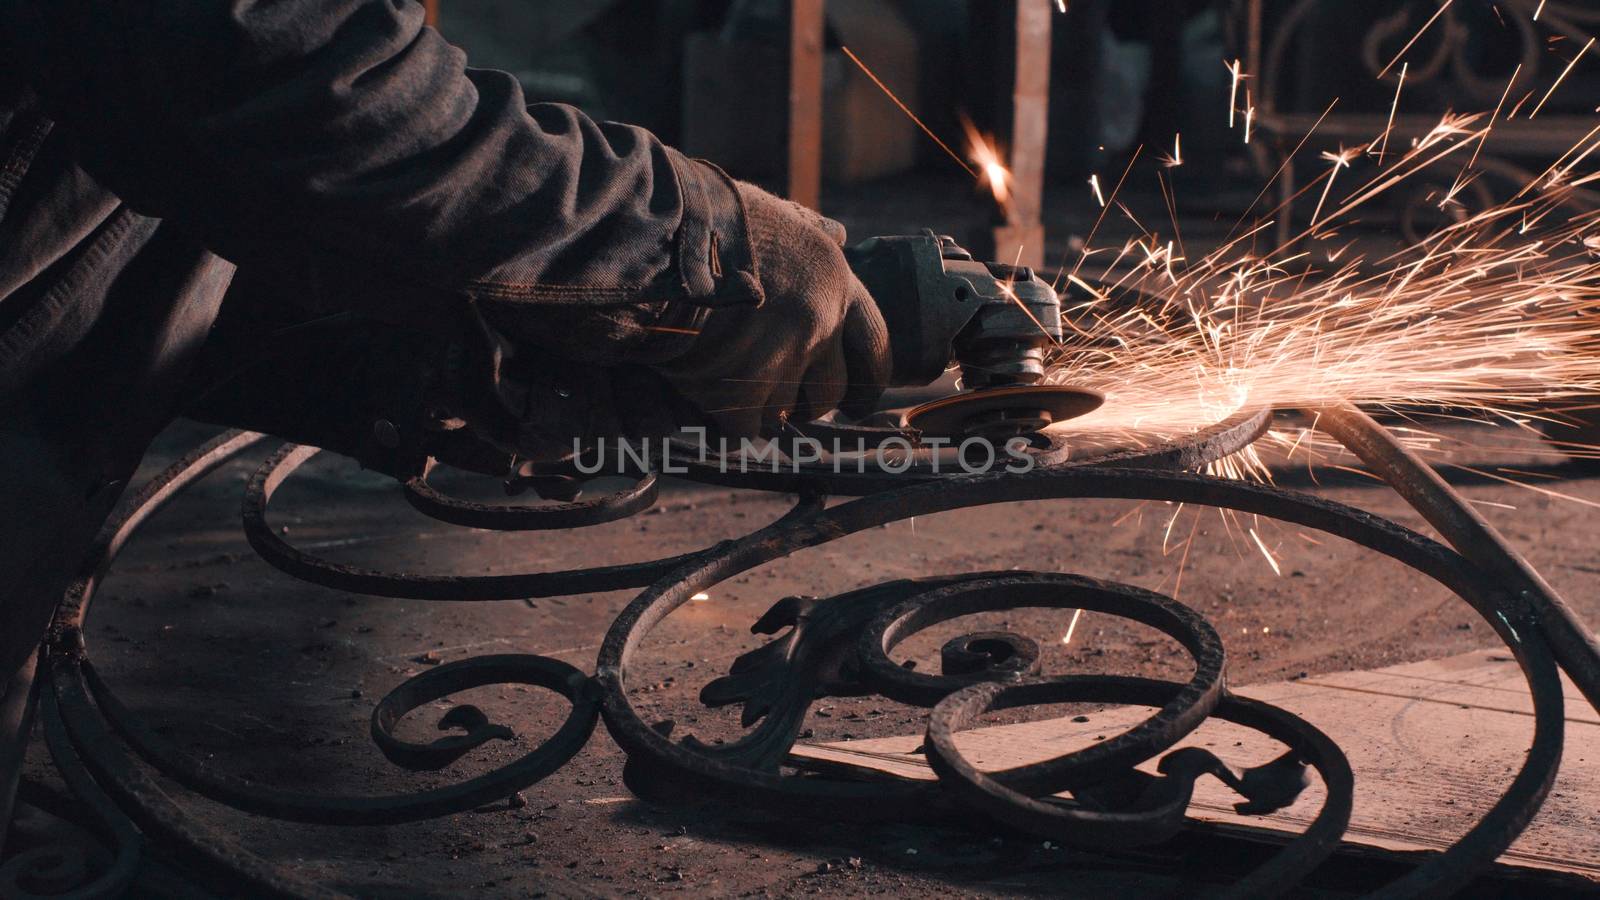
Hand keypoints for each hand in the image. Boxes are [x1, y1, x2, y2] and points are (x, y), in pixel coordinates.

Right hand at [651, 182, 890, 439]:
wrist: (660, 240)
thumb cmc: (711, 218)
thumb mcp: (775, 214)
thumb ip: (809, 231)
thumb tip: (840, 233)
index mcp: (835, 282)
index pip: (874, 345)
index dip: (869, 378)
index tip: (859, 402)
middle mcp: (819, 323)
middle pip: (830, 393)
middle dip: (807, 405)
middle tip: (782, 403)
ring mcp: (783, 359)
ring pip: (782, 414)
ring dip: (758, 409)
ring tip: (728, 386)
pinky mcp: (742, 389)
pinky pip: (743, 429)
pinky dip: (724, 422)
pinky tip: (706, 402)